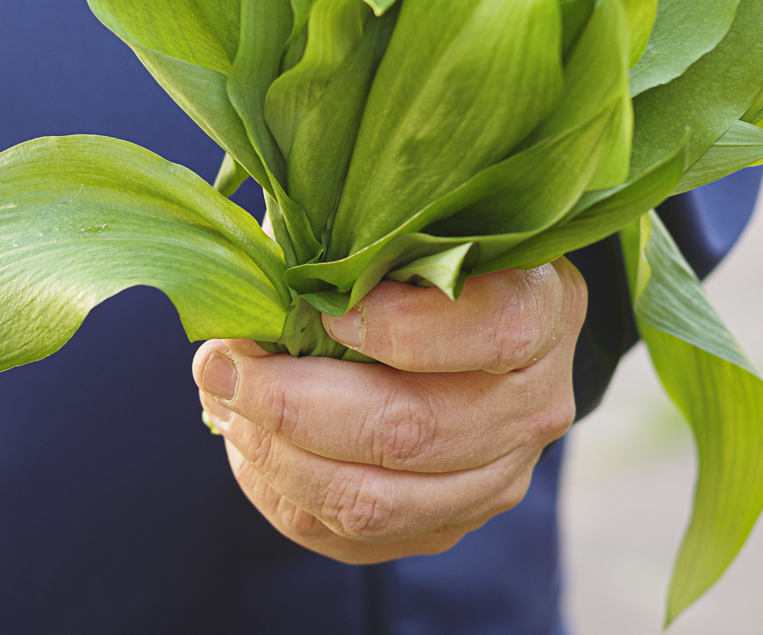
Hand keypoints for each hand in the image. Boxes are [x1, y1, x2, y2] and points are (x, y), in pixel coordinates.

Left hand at [191, 259, 586, 563]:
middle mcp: (534, 404)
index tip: (330, 311)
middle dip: (294, 402)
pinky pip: (353, 537)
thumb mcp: (408, 225)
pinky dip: (282, 493)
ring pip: (376, 501)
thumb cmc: (424, 257)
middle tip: (221, 364)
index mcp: (541, 306)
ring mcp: (497, 477)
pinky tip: (248, 447)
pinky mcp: (450, 524)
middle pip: (413, 429)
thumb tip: (257, 283)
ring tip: (224, 403)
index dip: (403, 327)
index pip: (496, 329)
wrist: (476, 327)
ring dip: (277, 456)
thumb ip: (351, 241)